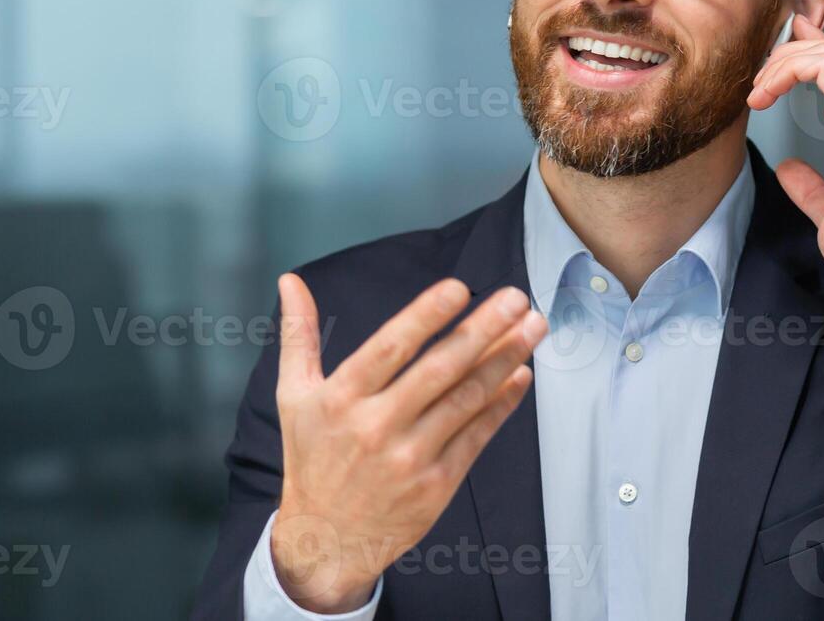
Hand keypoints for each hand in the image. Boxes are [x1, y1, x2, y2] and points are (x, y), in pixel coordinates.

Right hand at [270, 273, 546, 611]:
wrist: (324, 542)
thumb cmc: (312, 458)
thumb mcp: (294, 396)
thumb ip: (298, 335)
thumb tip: (290, 281)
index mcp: (341, 399)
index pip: (389, 348)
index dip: (425, 316)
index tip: (458, 288)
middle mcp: (376, 427)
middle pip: (439, 369)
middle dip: (484, 329)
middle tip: (517, 299)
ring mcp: (409, 457)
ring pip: (466, 399)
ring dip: (505, 359)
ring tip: (533, 328)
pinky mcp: (437, 484)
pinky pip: (477, 435)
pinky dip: (503, 403)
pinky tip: (521, 375)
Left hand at [747, 15, 823, 284]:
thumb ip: (809, 185)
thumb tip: (789, 170)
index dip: (808, 52)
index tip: (775, 60)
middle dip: (790, 52)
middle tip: (758, 77)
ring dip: (784, 62)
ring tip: (758, 90)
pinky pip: (822, 67)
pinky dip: (789, 70)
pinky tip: (768, 92)